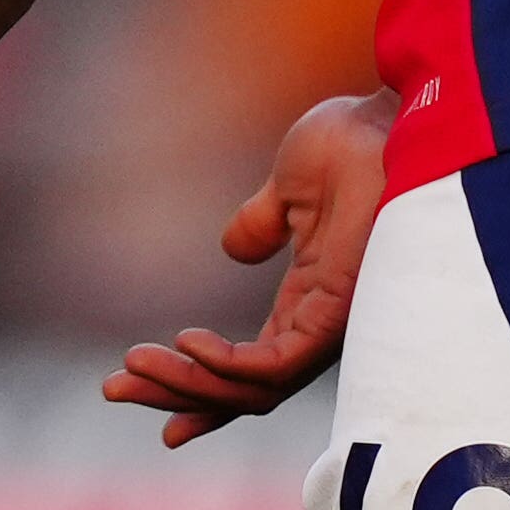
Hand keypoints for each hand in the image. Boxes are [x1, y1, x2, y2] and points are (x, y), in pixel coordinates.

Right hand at [103, 90, 395, 444]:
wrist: (396, 117)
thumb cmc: (358, 145)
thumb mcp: (290, 184)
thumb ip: (262, 221)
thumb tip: (233, 249)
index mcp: (308, 301)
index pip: (250, 366)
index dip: (196, 381)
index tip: (136, 378)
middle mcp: (319, 324)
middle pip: (244, 390)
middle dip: (176, 393)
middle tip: (113, 388)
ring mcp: (330, 323)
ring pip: (254, 388)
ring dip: (189, 383)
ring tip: (133, 368)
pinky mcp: (338, 311)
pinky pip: (276, 363)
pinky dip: (227, 364)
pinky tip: (185, 343)